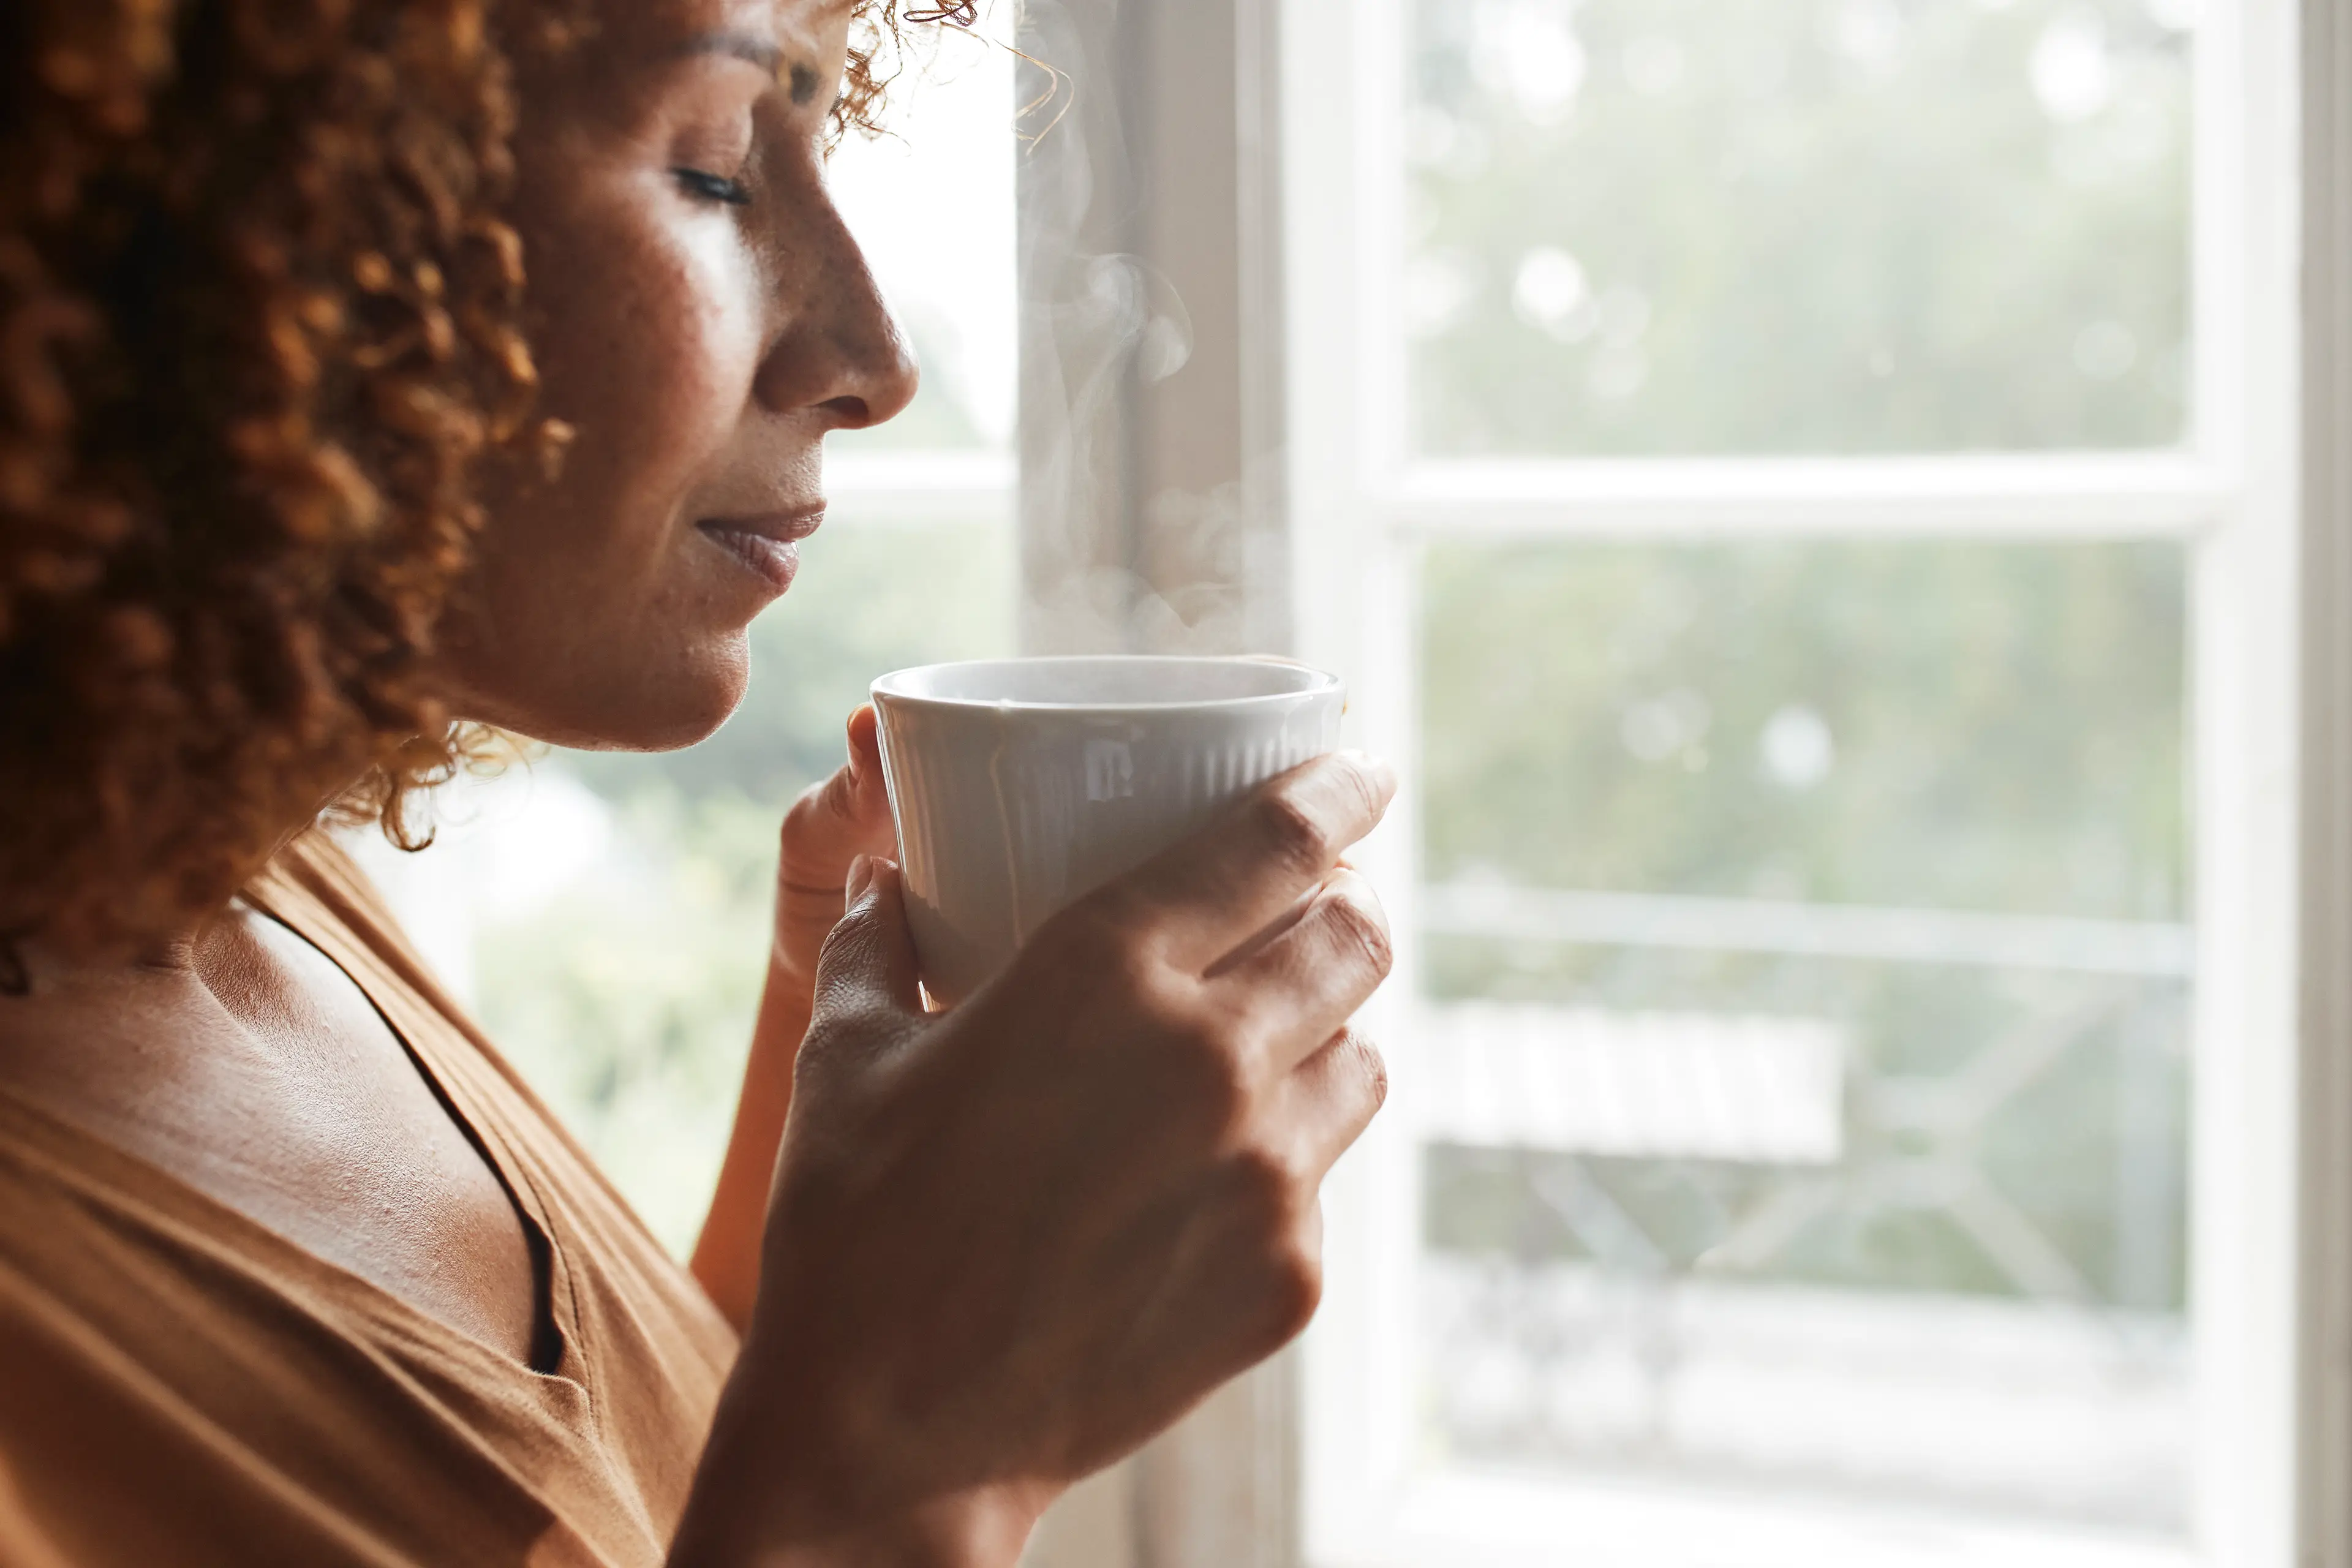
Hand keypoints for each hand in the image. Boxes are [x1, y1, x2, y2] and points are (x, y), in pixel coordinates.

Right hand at [672, 751, 1397, 1566]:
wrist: (888, 1438)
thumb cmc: (854, 1231)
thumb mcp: (844, 1057)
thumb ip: (872, 939)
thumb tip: (884, 872)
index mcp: (1105, 972)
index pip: (1282, 839)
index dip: (1341, 790)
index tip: (1363, 772)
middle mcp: (1210, 1059)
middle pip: (1357, 936)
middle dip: (1348, 902)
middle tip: (1312, 904)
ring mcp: (1264, 1175)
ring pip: (1365, 1058)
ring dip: (1330, 1030)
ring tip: (1270, 1041)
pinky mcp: (1287, 1276)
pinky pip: (1325, 1179)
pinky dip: (1288, 1155)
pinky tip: (1216, 1174)